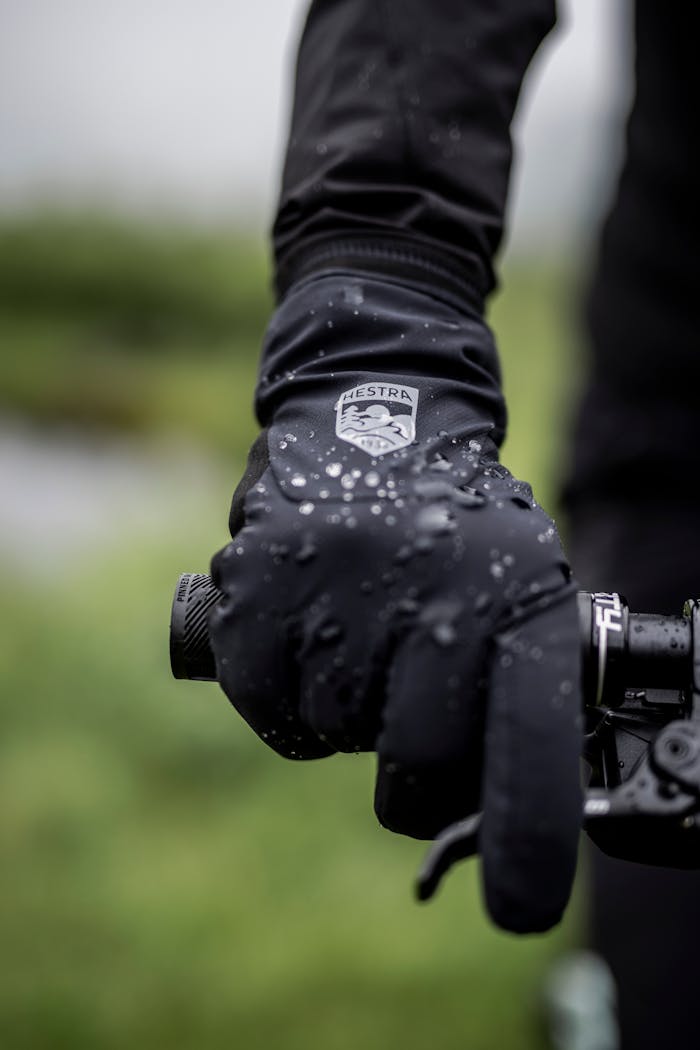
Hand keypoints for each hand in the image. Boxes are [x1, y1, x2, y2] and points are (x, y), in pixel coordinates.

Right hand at [210, 274, 581, 932]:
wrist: (372, 412)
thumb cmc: (453, 527)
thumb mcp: (518, 585)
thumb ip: (511, 693)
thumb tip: (482, 806)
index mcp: (517, 600)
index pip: (528, 736)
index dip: (526, 828)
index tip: (516, 906)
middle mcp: (430, 594)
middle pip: (416, 764)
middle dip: (410, 766)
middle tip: (404, 695)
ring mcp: (338, 590)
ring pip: (333, 736)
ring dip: (344, 708)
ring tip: (356, 624)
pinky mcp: (257, 589)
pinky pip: (268, 709)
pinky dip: (284, 690)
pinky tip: (307, 626)